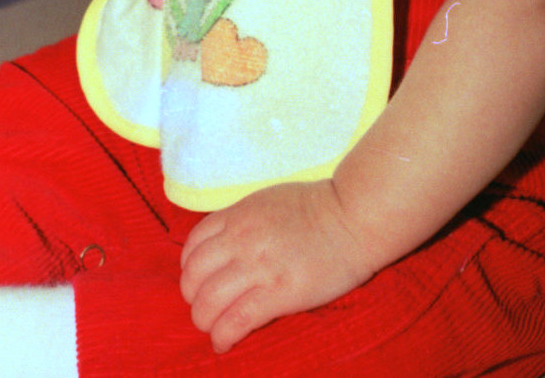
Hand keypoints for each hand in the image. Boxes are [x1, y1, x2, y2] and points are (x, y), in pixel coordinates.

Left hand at [180, 179, 376, 353]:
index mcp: (240, 215)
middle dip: (193, 299)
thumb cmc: (318, 208)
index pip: (193, 245)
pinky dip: (222, 336)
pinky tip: (224, 343)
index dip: (190, 269)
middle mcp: (242, 238)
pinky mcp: (278, 292)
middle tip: (205, 310)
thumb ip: (244, 222)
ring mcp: (259, 266)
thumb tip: (224, 247)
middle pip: (194, 276)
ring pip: (209, 301)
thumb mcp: (270, 202)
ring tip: (213, 329)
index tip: (198, 282)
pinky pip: (236, 320)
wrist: (354, 217)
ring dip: (204, 321)